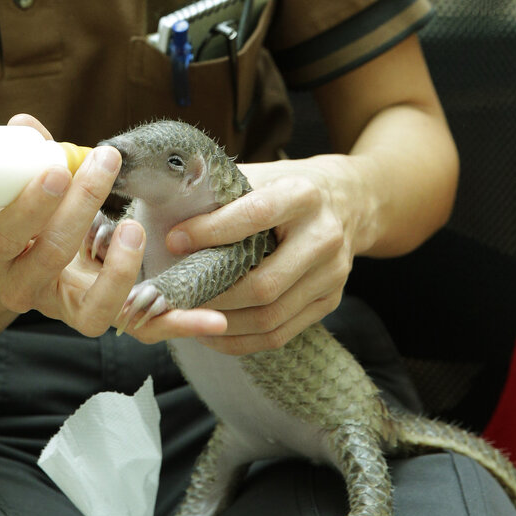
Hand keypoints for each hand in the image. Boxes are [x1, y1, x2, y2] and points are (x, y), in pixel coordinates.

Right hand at [0, 114, 225, 339]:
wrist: (13, 261)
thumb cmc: (14, 214)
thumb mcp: (8, 187)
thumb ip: (24, 159)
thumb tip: (27, 124)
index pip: (6, 234)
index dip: (31, 205)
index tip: (58, 171)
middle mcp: (20, 288)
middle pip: (49, 259)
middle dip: (80, 209)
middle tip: (104, 167)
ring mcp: (63, 308)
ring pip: (93, 311)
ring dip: (119, 271)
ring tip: (136, 229)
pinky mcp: (102, 316)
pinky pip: (141, 329)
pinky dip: (178, 323)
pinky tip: (214, 319)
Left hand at [165, 154, 370, 353]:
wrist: (348, 201)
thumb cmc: (286, 188)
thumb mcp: (260, 176)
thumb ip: (221, 193)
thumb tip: (167, 216)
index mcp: (303, 195)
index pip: (255, 216)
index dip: (211, 231)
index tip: (173, 241)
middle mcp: (324, 237)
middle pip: (263, 283)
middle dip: (212, 294)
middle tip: (174, 295)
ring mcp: (332, 275)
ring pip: (269, 316)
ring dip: (220, 323)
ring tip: (186, 316)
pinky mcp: (330, 301)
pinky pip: (279, 334)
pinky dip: (238, 340)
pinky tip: (210, 332)